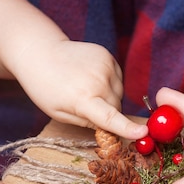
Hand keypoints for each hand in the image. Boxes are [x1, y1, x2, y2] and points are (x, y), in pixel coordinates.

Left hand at [11, 39, 146, 139]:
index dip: (127, 127)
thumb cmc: (45, 88)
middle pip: (117, 107)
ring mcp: (104, 66)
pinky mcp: (108, 56)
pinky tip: (90, 79)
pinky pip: (117, 79)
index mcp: (82, 99)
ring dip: (108, 97)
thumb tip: (110, 127)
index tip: (143, 132)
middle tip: (86, 106)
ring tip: (85, 88)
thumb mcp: (59, 113)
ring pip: (119, 94)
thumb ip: (86, 122)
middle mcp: (97, 81)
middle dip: (107, 112)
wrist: (40, 52)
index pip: (109, 117)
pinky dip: (108, 83)